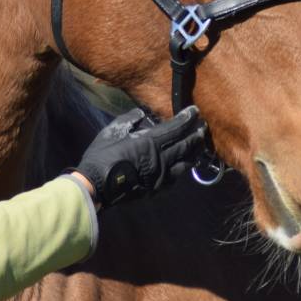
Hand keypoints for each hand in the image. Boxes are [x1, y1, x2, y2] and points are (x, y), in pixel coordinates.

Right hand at [74, 106, 206, 207]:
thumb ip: (129, 120)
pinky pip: (176, 177)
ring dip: (195, 151)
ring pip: (185, 162)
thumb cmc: (102, 156)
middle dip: (196, 134)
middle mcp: (160, 159)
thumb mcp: (112, 131)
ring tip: (200, 144)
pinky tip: (185, 163)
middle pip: (185, 145)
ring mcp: (160, 176)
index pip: (175, 128)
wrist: (97, 187)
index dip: (187, 119)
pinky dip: (184, 167)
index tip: (195, 111)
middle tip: (203, 126)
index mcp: (149, 142)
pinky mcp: (157, 189)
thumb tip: (142, 115)